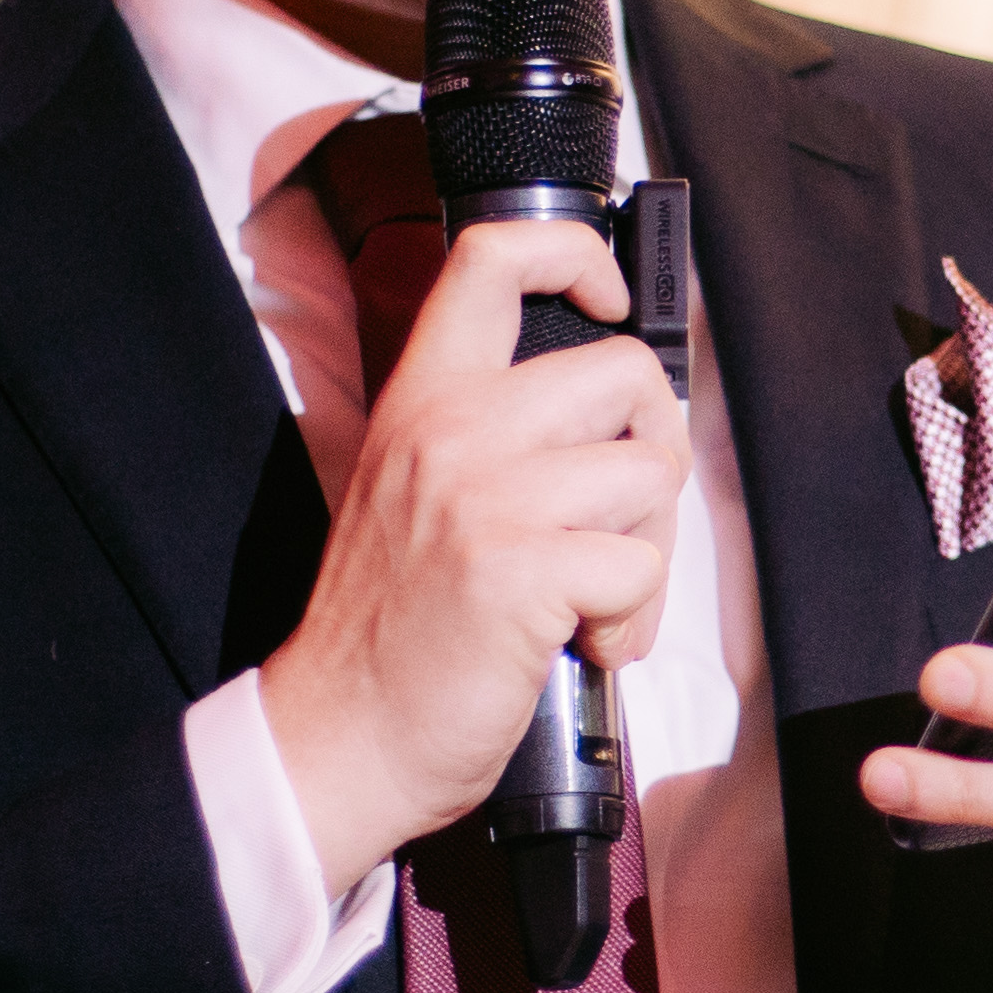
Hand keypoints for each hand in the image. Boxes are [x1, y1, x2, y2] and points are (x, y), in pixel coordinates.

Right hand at [260, 214, 689, 876]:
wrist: (338, 737)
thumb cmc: (391, 631)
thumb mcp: (412, 489)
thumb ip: (490, 432)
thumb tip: (613, 412)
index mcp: (421, 396)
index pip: (496, 257)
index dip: (577, 255)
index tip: (608, 300)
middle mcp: (452, 428)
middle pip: (625, 371)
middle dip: (654, 453)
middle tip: (618, 520)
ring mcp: (486, 494)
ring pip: (653, 471)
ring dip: (650, 548)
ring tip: (595, 597)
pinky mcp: (521, 567)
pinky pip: (642, 565)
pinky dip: (634, 618)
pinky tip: (585, 642)